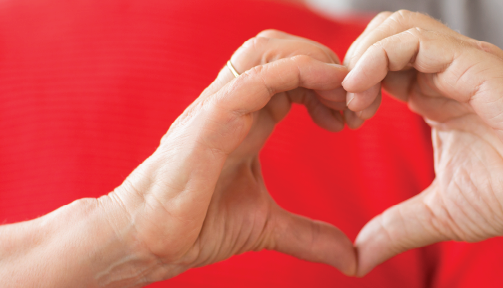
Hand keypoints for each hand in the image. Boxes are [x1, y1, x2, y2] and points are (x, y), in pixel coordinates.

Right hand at [97, 30, 355, 284]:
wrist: (147, 241)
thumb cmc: (195, 225)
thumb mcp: (267, 227)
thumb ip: (309, 236)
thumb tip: (351, 259)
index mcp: (247, 118)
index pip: (290, 73)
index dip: (327, 83)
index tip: (353, 116)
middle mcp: (234, 104)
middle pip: (281, 48)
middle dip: (326, 63)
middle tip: (355, 101)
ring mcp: (221, 106)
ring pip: (269, 50)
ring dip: (315, 61)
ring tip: (344, 94)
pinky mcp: (212, 119)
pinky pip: (257, 77)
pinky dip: (298, 71)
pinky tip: (327, 86)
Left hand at [342, 11, 502, 275]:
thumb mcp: (442, 213)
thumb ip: (397, 229)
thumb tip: (359, 258)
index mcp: (436, 95)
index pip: (380, 65)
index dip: (353, 86)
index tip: (344, 122)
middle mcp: (446, 72)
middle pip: (381, 35)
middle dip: (351, 66)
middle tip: (346, 109)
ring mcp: (461, 63)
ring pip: (394, 26)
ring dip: (361, 57)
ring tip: (355, 100)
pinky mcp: (474, 62)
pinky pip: (414, 38)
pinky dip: (378, 56)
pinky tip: (366, 92)